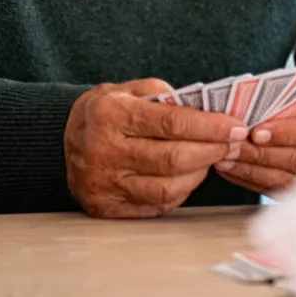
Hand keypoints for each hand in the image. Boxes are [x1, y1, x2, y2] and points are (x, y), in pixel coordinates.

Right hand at [64, 79, 243, 217]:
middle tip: (233, 142)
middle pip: (174, 158)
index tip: (236, 126)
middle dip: (212, 150)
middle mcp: (104, 150)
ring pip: (168, 187)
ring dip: (200, 173)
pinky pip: (157, 204)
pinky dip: (181, 191)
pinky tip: (189, 176)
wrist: (59, 141)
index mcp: (111, 114)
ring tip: (210, 158)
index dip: (210, 126)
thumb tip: (209, 111)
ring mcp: (104, 183)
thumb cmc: (103, 113)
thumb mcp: (126, 89)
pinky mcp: (107, 206)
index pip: (172, 122)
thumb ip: (164, 95)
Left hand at [217, 101, 295, 194]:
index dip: (287, 132)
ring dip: (252, 169)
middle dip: (262, 153)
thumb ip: (294, 101)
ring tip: (226, 157)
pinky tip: (233, 171)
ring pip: (289, 178)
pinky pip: (281, 191)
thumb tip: (252, 109)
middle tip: (231, 146)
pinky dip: (253, 180)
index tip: (257, 132)